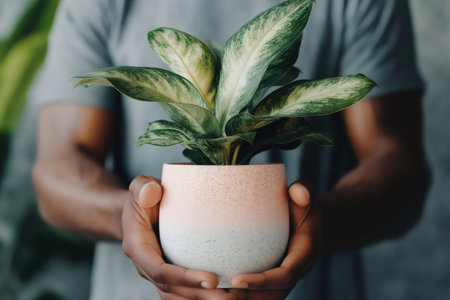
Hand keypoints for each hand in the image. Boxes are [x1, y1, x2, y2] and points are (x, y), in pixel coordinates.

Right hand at [122, 175, 229, 298]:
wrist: (138, 210)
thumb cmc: (143, 196)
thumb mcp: (140, 187)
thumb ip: (143, 188)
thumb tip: (152, 192)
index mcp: (138, 247)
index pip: (160, 270)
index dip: (185, 278)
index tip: (212, 279)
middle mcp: (146, 266)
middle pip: (172, 290)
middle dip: (200, 296)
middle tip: (229, 297)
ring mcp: (158, 273)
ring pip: (179, 296)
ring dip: (203, 299)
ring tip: (232, 298)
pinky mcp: (171, 275)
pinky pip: (185, 292)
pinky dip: (203, 295)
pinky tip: (228, 293)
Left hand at [222, 181, 320, 299]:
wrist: (307, 219)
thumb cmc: (302, 203)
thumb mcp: (306, 192)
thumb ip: (304, 189)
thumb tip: (298, 192)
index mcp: (305, 254)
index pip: (284, 275)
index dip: (261, 281)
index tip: (236, 280)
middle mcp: (296, 270)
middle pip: (273, 295)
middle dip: (247, 298)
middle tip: (219, 296)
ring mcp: (285, 278)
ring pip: (266, 298)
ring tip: (215, 297)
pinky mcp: (274, 279)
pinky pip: (259, 293)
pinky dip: (241, 295)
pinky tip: (217, 292)